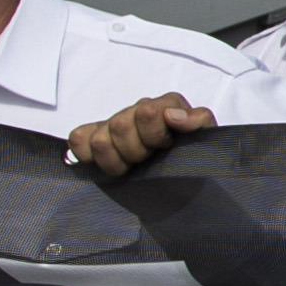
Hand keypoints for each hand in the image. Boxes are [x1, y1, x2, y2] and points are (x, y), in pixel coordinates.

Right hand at [67, 95, 214, 179]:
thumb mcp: (206, 139)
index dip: (154, 136)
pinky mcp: (93, 136)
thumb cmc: (193, 156)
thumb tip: (172, 116)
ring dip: (116, 160)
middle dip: (135, 152)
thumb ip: (199, 121)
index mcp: (165, 106)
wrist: (184, 179)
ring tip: (131, 166)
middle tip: (147, 160)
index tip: (166, 147)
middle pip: (119, 126)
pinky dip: (89, 156)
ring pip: (100, 140)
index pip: (147, 111)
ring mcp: (115, 123)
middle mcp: (137, 110)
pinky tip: (109, 162)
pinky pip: (79, 140)